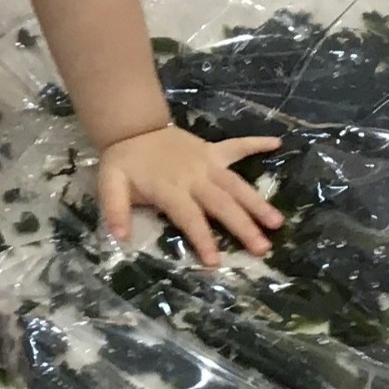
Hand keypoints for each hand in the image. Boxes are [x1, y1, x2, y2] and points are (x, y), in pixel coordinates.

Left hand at [99, 125, 283, 265]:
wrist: (132, 127)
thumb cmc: (123, 162)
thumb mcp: (109, 185)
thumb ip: (115, 210)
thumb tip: (119, 237)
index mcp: (170, 188)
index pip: (190, 218)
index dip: (203, 239)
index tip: (216, 262)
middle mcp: (194, 177)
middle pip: (222, 204)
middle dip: (243, 227)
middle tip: (263, 248)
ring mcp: (206, 162)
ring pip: (236, 184)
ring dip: (257, 202)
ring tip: (277, 221)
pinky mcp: (212, 150)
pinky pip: (237, 146)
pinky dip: (257, 144)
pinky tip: (278, 143)